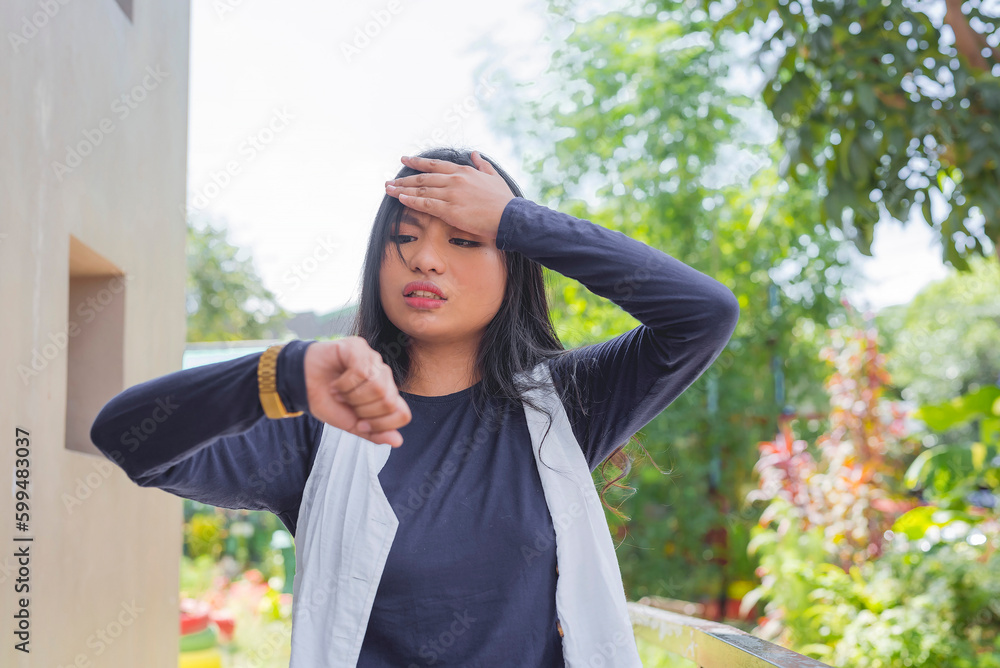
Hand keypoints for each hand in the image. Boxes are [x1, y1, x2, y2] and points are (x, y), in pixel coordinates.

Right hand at [303, 338, 411, 447]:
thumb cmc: (328, 402)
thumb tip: (398, 441)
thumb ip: (374, 433)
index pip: (402, 414)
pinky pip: (361, 371)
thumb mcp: (351, 424)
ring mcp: (373, 359)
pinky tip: (336, 383)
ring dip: (352, 396)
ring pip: (377, 386)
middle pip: (389, 401)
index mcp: (386, 395)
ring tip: (340, 392)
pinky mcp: (359, 346)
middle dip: (362, 409)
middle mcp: (384, 376)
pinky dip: (344, 384)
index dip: (381, 424)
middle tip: (346, 403)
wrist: (301, 386)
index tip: (360, 424)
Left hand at [383, 151, 514, 239]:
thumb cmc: (504, 200)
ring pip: (421, 190)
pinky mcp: (450, 210)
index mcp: (464, 171)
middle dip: (404, 179)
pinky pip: (425, 204)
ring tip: (389, 190)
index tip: (404, 160)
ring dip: (402, 190)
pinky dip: (411, 201)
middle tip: (390, 180)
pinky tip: (400, 199)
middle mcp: (455, 180)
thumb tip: (475, 154)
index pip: (435, 165)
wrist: (510, 217)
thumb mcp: (494, 177)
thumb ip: (483, 165)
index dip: (418, 163)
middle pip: (423, 178)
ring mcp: (451, 194)